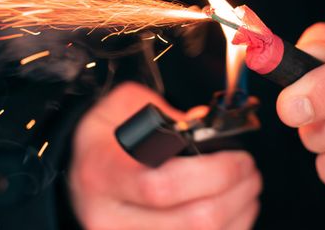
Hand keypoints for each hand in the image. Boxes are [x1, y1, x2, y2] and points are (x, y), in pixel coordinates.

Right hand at [70, 82, 261, 228]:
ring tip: (247, 188)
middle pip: (192, 221)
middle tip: (249, 169)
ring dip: (239, 214)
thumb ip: (167, 112)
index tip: (237, 156)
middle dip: (236, 192)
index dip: (213, 173)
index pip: (162, 185)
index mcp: (104, 173)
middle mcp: (110, 218)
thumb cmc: (102, 138)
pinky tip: (234, 211)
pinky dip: (229, 229)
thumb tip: (209, 125)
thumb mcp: (123, 107)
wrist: (75, 169)